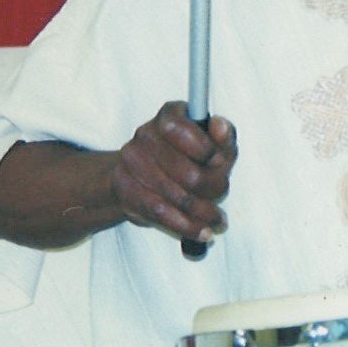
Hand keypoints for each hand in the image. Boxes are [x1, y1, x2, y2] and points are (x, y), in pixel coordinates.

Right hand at [110, 101, 236, 243]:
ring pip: (174, 196)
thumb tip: (220, 126)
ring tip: (217, 221)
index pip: (183, 130)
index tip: (219, 161)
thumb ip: (223, 138)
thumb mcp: (213, 145)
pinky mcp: (125, 189)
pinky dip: (185, 226)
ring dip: (202, 213)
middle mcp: (145, 133)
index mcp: (170, 114)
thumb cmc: (188, 155)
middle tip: (221, 195)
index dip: (206, 150)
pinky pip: (159, 213)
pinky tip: (203, 232)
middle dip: (212, 189)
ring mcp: (131, 161)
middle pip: (187, 172)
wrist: (144, 173)